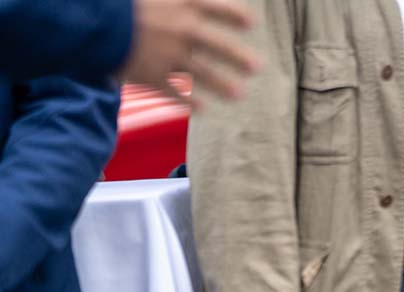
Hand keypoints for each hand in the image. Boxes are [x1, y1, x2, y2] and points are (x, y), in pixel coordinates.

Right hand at [121, 0, 258, 107]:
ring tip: (238, 95)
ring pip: (203, 74)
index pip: (216, 8)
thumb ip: (170, 0)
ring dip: (222, 85)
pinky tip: (201, 110)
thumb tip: (190, 3)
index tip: (250, 24)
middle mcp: (181, 30)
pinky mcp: (152, 76)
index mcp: (181, 4)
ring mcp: (169, 55)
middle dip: (238, 57)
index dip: (233, 15)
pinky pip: (175, 92)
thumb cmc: (117, 2)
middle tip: (256, 68)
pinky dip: (188, 102)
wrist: (89, 21)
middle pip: (218, 46)